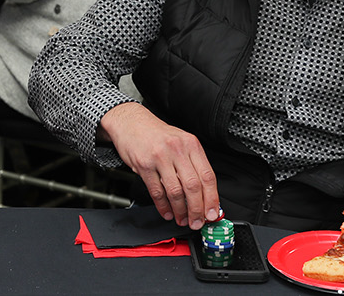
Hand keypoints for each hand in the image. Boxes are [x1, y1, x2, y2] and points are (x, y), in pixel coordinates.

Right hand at [99, 102, 219, 229]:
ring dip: (180, 211)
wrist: (131, 121)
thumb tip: (206, 194)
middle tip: (197, 222)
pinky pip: (156, 191)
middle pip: (193, 186)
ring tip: (182, 219)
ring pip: (175, 191)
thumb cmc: (157, 134)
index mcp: (191, 144)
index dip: (212, 199)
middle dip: (197, 210)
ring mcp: (160, 157)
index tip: (212, 213)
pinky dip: (163, 206)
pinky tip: (166, 212)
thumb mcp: (180, 142)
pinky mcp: (144, 165)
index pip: (207, 176)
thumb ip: (193, 164)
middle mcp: (177, 149)